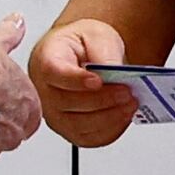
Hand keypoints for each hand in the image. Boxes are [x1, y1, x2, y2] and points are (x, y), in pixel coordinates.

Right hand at [33, 18, 139, 151]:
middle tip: (126, 92)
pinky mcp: (69, 130)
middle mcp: (43, 90)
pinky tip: (123, 115)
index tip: (98, 80)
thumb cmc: (83, 45)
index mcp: (45, 59)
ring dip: (109, 117)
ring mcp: (54, 114)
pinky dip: (110, 130)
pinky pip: (90, 139)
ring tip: (130, 103)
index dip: (75, 80)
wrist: (82, 57)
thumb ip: (104, 52)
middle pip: (67, 103)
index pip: (53, 73)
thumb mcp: (97, 35)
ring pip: (78, 125)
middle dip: (102, 100)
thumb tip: (113, 73)